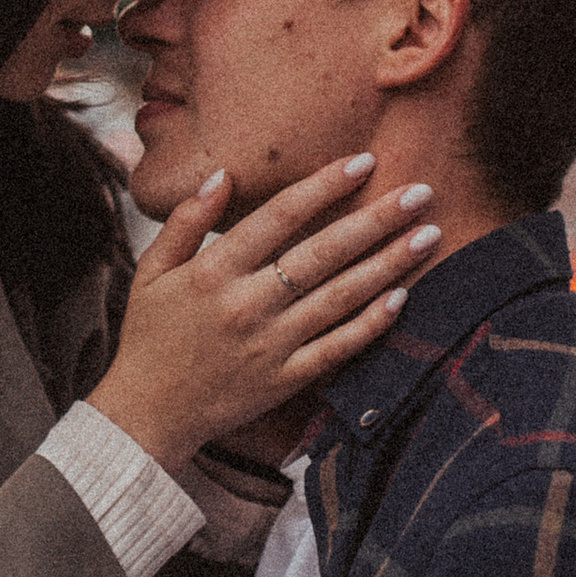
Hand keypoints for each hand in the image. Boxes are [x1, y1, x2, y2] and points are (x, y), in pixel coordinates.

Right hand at [88, 154, 437, 467]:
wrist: (146, 415)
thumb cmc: (150, 336)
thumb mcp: (151, 271)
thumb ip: (185, 221)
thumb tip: (223, 175)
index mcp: (213, 271)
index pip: (278, 217)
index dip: (324, 186)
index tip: (364, 162)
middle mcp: (247, 304)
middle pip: (323, 253)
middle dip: (377, 220)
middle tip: (420, 191)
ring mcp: (270, 345)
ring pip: (340, 298)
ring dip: (389, 265)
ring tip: (429, 235)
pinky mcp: (285, 380)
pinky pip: (337, 349)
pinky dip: (371, 325)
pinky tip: (403, 298)